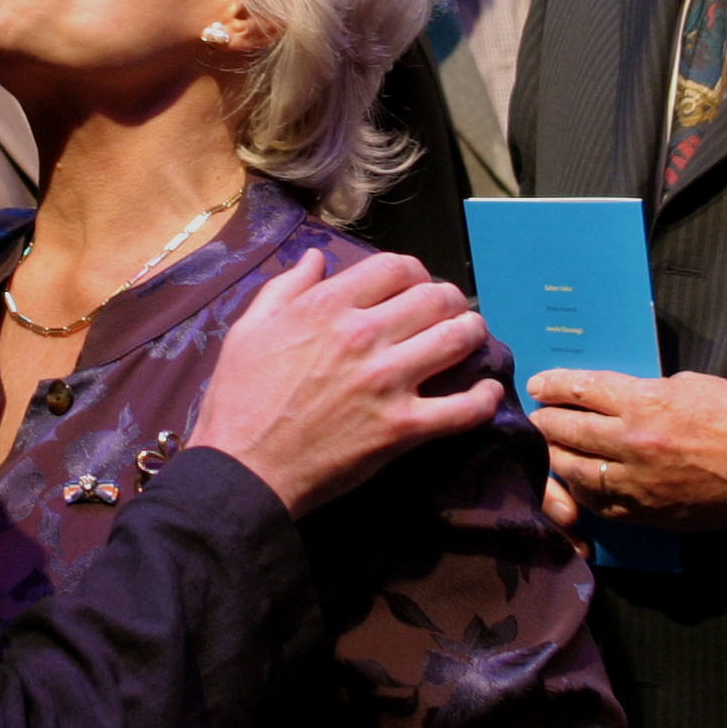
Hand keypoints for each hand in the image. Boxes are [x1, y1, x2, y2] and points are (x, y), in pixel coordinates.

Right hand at [193, 250, 496, 515]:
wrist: (243, 470)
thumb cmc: (239, 399)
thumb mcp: (248, 330)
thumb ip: (286, 287)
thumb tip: (315, 257)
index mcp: (327, 307)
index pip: (396, 267)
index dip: (414, 272)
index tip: (414, 286)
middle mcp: (363, 336)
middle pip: (436, 298)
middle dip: (449, 299)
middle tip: (448, 312)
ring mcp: (387, 383)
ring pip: (457, 340)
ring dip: (472, 335)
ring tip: (470, 339)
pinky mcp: (402, 429)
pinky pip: (463, 409)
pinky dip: (484, 398)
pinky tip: (487, 392)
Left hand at [528, 369, 726, 530]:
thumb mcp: (690, 385)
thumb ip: (647, 392)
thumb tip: (615, 400)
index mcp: (646, 402)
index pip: (582, 390)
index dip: (555, 385)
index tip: (540, 385)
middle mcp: (634, 443)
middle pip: (569, 431)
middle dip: (546, 422)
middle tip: (536, 418)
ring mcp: (639, 483)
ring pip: (577, 471)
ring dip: (558, 457)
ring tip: (550, 449)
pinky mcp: (650, 513)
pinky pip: (602, 504)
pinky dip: (585, 491)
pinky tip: (578, 482)